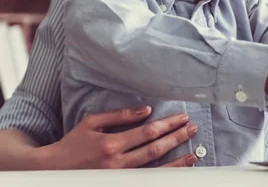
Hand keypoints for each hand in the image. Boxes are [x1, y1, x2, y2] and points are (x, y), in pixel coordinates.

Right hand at [36, 107, 198, 168]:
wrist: (51, 171)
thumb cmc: (72, 144)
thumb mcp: (92, 123)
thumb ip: (119, 115)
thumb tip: (146, 110)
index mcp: (111, 144)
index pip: (147, 132)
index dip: (167, 125)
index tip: (182, 118)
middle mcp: (117, 163)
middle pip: (155, 150)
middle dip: (176, 138)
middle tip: (193, 129)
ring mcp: (118, 177)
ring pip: (154, 170)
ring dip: (176, 163)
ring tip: (193, 155)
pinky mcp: (118, 184)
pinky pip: (145, 181)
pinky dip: (161, 177)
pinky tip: (175, 172)